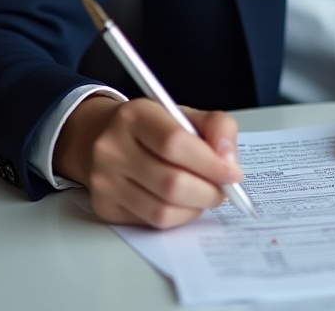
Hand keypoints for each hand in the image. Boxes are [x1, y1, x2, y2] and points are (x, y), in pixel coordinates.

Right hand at [53, 95, 243, 227]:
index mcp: (134, 115)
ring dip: (195, 208)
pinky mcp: (104, 207)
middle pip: (171, 182)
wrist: (101, 136)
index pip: (174, 142)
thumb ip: (216, 127)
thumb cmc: (152, 126)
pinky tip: (185, 203)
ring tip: (206, 195)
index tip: (233, 173)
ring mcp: (104, 181)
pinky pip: (152, 222)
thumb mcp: (184, 113)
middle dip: (208, 191)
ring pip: (162, 210)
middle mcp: (112, 148)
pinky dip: (178, 216)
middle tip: (224, 190)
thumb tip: (229, 161)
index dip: (210, 162)